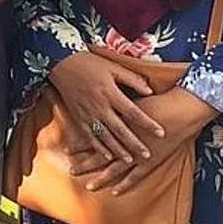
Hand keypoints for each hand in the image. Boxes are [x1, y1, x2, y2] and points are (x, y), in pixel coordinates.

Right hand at [45, 51, 164, 164]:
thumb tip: (150, 91)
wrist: (62, 64)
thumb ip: (132, 79)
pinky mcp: (78, 118)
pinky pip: (89, 136)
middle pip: (121, 129)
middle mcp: (99, 107)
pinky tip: (107, 156)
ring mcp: (88, 114)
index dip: (147, 123)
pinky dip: (98, 147)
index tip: (161, 133)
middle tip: (147, 155)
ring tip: (130, 160)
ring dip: (118, 150)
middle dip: (134, 143)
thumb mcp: (113, 66)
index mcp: (110, 93)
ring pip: (105, 137)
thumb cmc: (90, 63)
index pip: (133, 112)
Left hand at [75, 90, 214, 194]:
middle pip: (101, 155)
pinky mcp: (150, 161)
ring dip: (101, 178)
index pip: (95, 137)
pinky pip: (135, 176)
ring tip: (88, 186)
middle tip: (72, 170)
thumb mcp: (132, 98)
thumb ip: (117, 104)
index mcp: (118, 125)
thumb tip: (103, 101)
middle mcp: (124, 142)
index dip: (81, 143)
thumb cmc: (157, 101)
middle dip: (85, 163)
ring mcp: (137, 154)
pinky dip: (125, 184)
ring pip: (115, 169)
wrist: (181, 110)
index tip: (68, 149)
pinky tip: (115, 192)